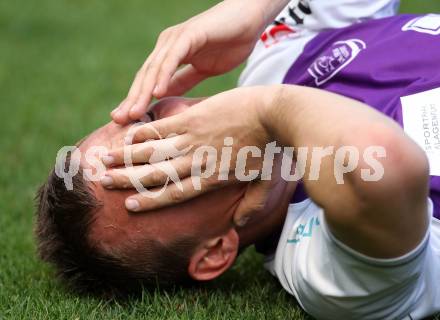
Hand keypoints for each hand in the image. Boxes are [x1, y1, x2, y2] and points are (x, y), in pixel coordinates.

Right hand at [103, 86, 279, 224]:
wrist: (274, 113)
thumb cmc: (271, 149)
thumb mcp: (263, 182)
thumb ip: (251, 205)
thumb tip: (239, 224)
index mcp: (210, 178)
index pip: (174, 193)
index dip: (150, 200)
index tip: (130, 204)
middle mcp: (195, 162)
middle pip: (155, 174)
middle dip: (126, 179)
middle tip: (102, 181)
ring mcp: (192, 138)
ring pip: (152, 151)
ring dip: (127, 156)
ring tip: (104, 159)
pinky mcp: (193, 117)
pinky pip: (162, 127)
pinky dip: (144, 131)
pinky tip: (127, 135)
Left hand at [111, 0, 287, 124]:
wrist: (249, 20)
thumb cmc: (229, 43)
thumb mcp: (203, 69)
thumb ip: (184, 80)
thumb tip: (165, 97)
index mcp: (170, 56)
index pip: (149, 82)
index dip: (136, 101)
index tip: (126, 122)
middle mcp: (168, 46)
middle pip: (145, 77)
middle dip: (131, 100)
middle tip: (118, 121)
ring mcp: (176, 39)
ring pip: (155, 69)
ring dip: (142, 92)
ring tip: (133, 113)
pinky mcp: (189, 35)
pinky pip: (173, 58)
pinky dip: (164, 75)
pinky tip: (157, 92)